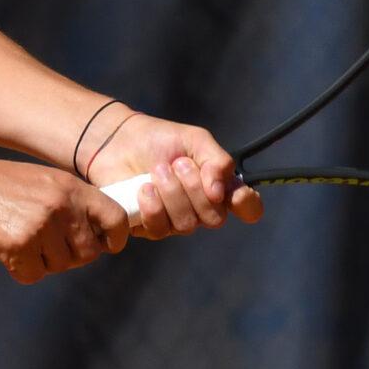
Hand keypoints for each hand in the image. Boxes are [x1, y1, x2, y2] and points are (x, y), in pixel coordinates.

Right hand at [0, 158, 131, 283]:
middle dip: (70, 256)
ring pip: (60, 266)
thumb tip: (98, 236)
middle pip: (88, 252)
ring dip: (42, 261)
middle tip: (46, 245)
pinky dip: (21, 270)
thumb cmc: (0, 187)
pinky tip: (6, 249)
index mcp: (71, 188)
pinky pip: (34, 275)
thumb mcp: (44, 182)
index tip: (106, 245)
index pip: (115, 218)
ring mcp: (41, 226)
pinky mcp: (19, 245)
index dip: (115, 238)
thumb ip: (71, 204)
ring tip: (20, 238)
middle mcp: (61, 205)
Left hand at [83, 111, 263, 238]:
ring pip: (186, 224)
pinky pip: (159, 229)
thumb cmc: (161, 140)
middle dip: (195, 189)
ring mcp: (176, 221)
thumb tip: (220, 193)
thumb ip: (217, 161)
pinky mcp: (150, 227)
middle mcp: (202, 209)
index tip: (233, 193)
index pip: (248, 207)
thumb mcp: (195, 140)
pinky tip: (144, 188)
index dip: (247, 205)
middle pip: (214, 218)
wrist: (120, 141)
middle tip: (178, 163)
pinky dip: (153, 206)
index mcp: (219, 187)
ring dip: (172, 193)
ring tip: (158, 170)